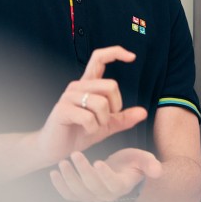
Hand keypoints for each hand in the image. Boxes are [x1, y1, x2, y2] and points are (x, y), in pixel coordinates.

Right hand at [35, 46, 146, 163]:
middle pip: (110, 85)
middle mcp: (78, 86)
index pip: (99, 58)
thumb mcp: (106, 126)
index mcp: (88, 85)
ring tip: (94, 127)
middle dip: (116, 107)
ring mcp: (68, 96)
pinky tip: (85, 131)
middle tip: (106, 120)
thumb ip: (123, 118)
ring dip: (103, 121)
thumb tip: (143, 112)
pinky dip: (93, 128)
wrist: (56, 149)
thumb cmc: (79, 133)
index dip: (116, 52)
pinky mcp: (62, 109)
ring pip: (101, 103)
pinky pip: (89, 117)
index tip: (132, 57)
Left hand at [49, 148, 162, 201]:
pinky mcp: (81, 195)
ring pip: (79, 193)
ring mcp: (92, 196)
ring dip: (69, 179)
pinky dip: (60, 186)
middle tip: (75, 154)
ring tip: (62, 163)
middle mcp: (106, 195)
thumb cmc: (131, 164)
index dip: (105, 175)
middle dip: (83, 171)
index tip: (99, 161)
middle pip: (93, 187)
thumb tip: (157, 171)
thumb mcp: (142, 160)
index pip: (113, 185)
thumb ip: (150, 164)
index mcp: (121, 186)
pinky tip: (54, 173)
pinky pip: (69, 195)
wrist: (121, 173)